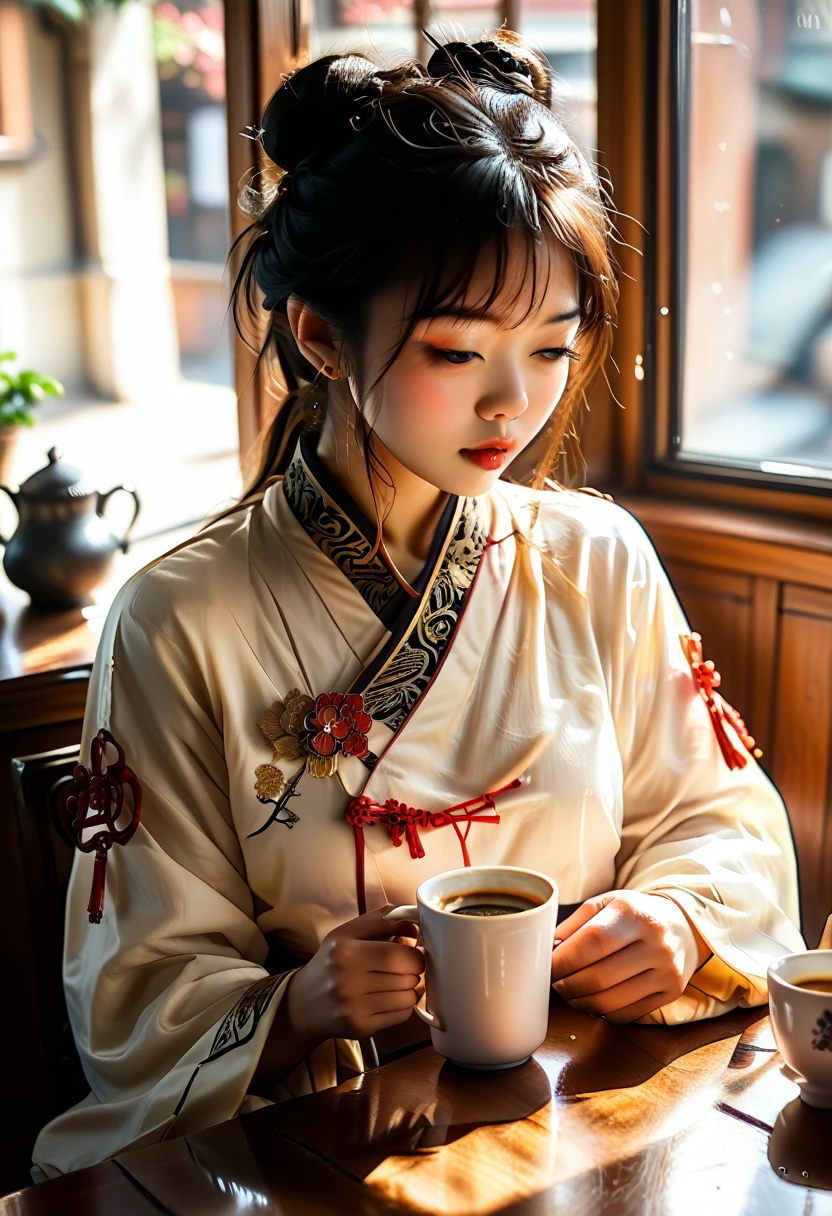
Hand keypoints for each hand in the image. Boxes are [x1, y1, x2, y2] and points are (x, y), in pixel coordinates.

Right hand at [285, 905, 424, 1040]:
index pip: (398, 954)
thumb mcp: (348, 933)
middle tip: (406, 968)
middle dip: (414, 970)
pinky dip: (403, 1005)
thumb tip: (417, 925)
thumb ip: (382, 920)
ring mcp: (353, 1007)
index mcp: (344, 950)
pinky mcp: (360, 1027)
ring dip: (410, 988)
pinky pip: (402, 1015)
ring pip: (408, 996)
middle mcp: (347, 979)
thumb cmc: (331, 962)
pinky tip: (390, 998)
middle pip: (406, 975)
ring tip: (396, 983)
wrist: (303, 1003)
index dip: (414, 953)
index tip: (413, 952)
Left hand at [549, 890, 710, 1022]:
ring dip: (580, 1002)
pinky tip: (592, 1000)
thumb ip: (575, 924)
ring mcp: (666, 971)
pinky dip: (602, 1012)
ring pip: (610, 1001)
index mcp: (634, 913)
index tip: (546, 967)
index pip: (592, 942)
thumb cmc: (634, 913)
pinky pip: (626, 1014)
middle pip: (599, 976)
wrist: (681, 925)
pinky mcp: (671, 993)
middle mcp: (655, 943)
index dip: (563, 960)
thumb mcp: (605, 904)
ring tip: (569, 992)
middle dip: (567, 984)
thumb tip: (549, 950)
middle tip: (554, 983)